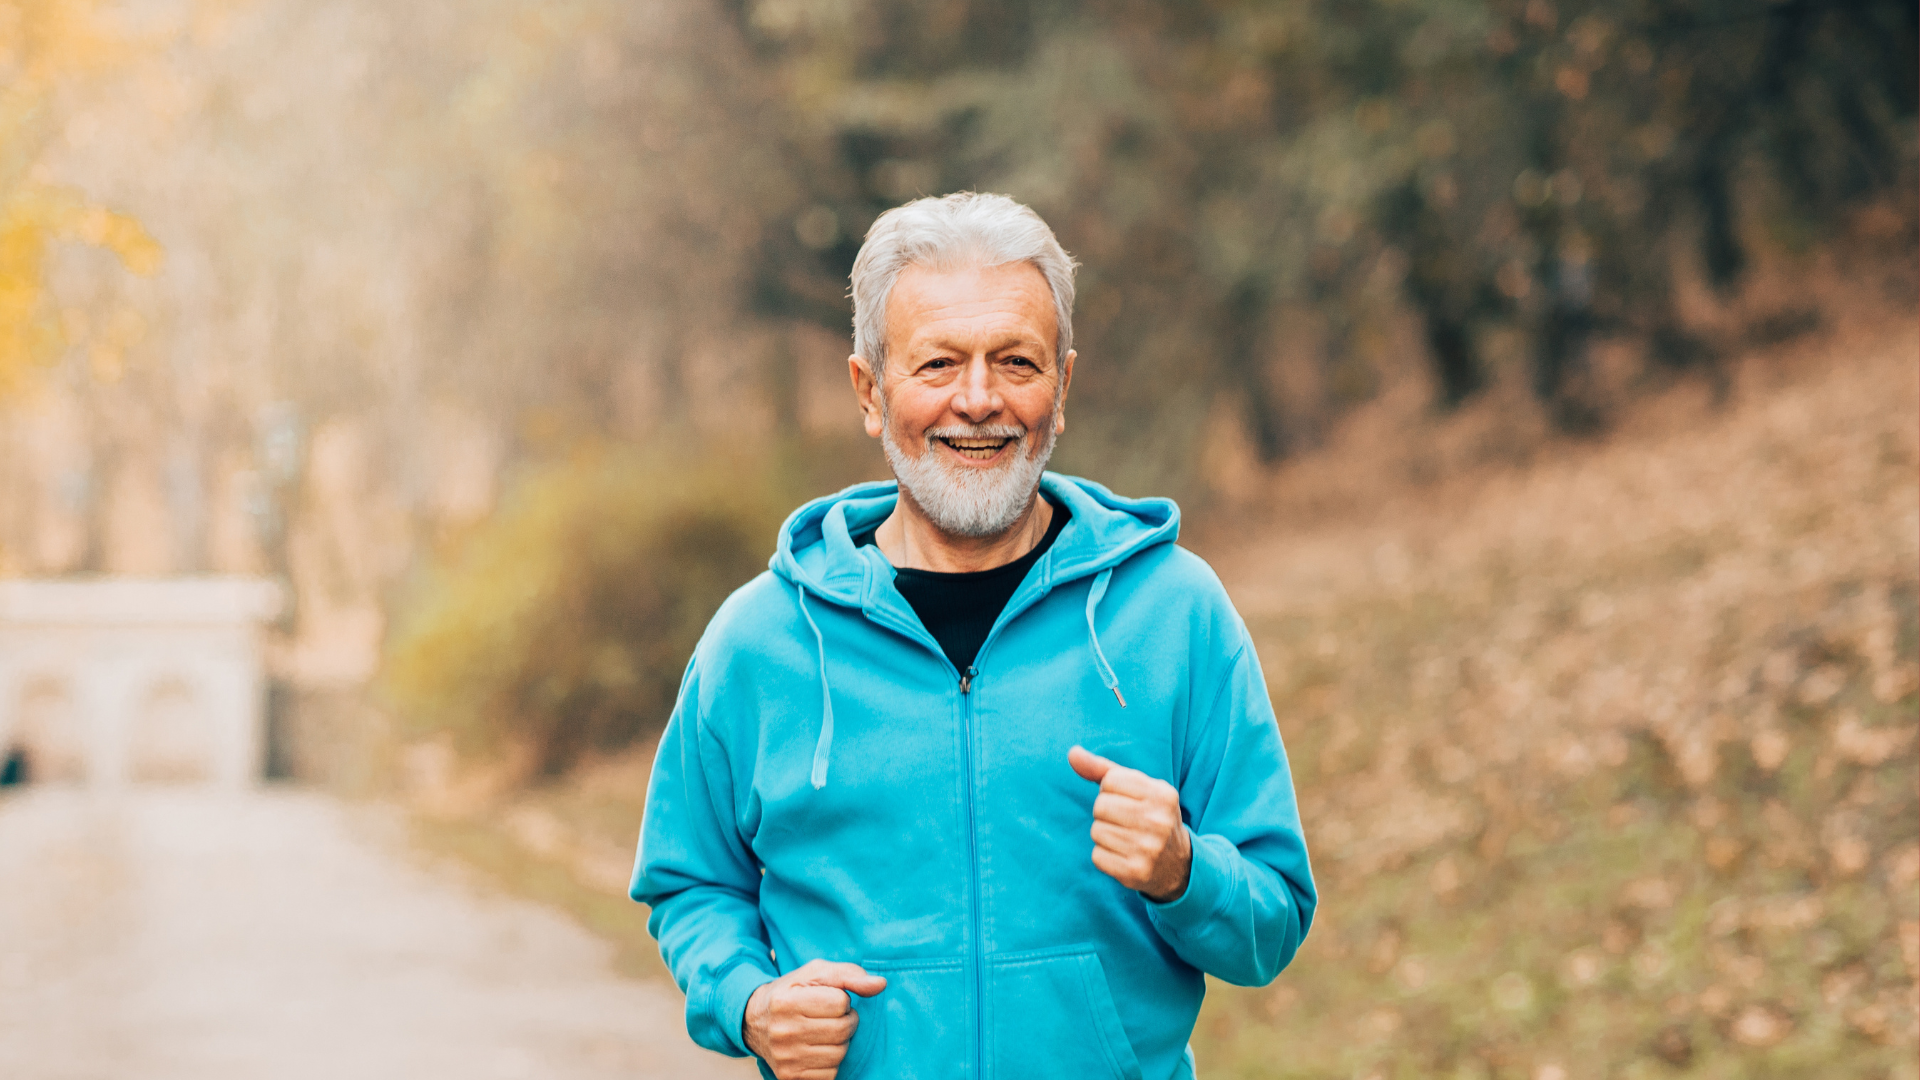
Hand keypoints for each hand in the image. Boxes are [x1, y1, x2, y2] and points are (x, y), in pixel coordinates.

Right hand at [742, 959, 886, 1079]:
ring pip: (839, 1053)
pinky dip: (831, 1061)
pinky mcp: (789, 1077)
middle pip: (842, 1030)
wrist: (755, 1021)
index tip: (830, 999)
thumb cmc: (792, 992)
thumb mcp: (815, 974)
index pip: (840, 1002)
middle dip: (846, 1021)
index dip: (842, 999)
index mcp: (786, 1002)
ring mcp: (785, 1058)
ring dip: (840, 1042)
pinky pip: (831, 1073)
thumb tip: (880, 985)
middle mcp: (782, 1032)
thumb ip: (849, 975)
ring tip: (825, 1032)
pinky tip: (818, 1049)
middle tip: (833, 1017)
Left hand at [1068, 745, 1191, 902]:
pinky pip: (1097, 856)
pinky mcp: (1136, 872)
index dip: (1110, 790)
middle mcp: (1159, 820)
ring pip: (1096, 831)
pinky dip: (1104, 855)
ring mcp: (1149, 848)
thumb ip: (1103, 769)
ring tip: (1125, 838)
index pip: (1110, 780)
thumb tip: (1072, 752)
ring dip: (1104, 834)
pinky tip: (1123, 855)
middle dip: (1105, 813)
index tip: (1127, 800)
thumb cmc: (1149, 815)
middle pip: (1100, 806)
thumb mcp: (1137, 788)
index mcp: (1162, 794)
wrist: (1176, 864)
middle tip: (1125, 822)